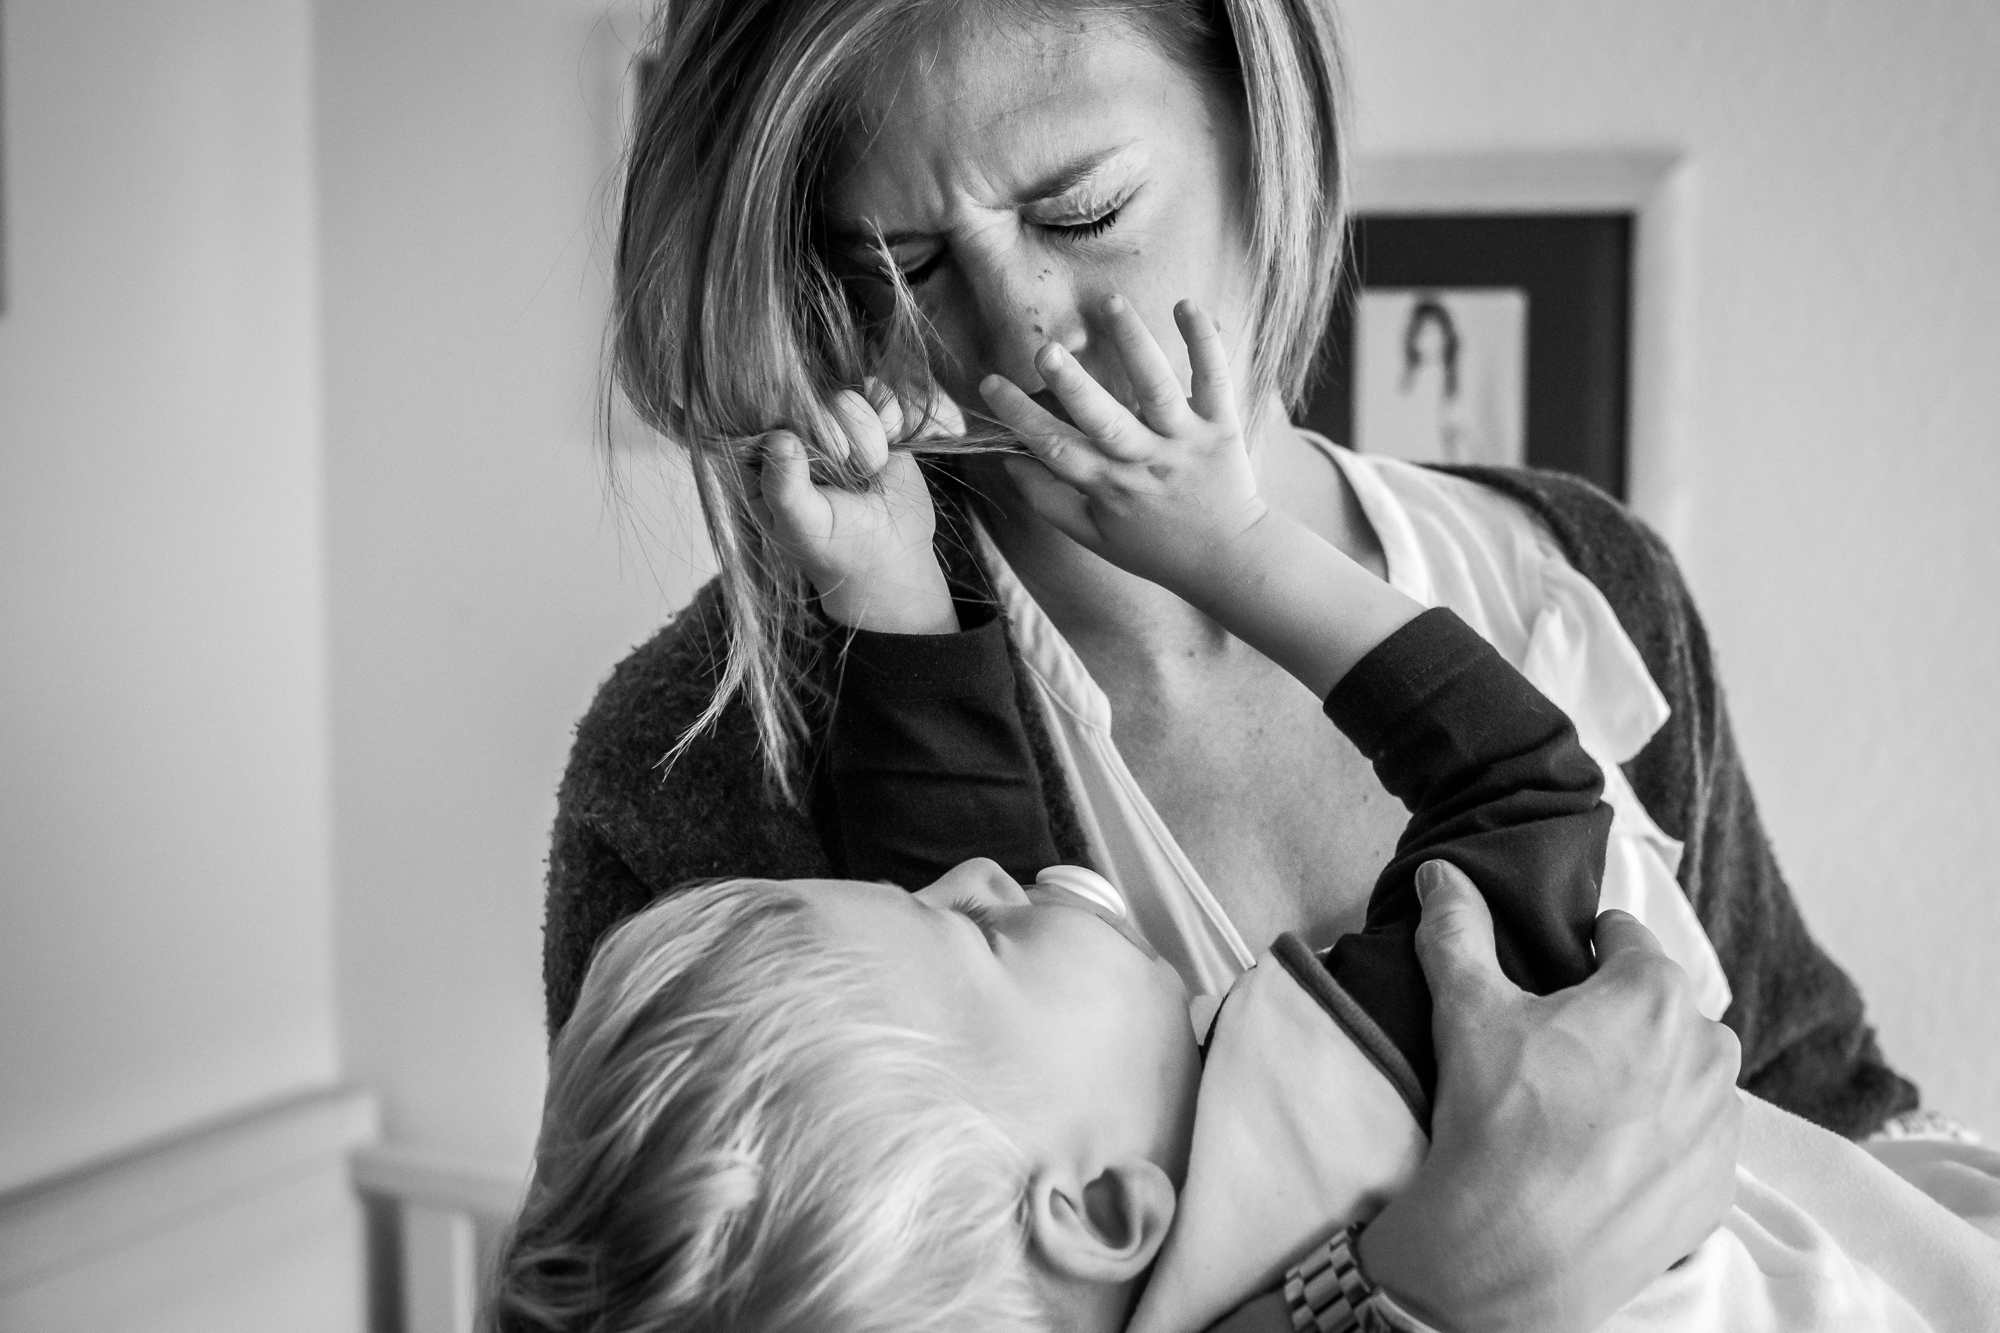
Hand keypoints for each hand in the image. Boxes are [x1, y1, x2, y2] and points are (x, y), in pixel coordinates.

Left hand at [753, 383, 955, 633]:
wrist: (891, 560)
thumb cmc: (835, 549)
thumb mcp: (801, 524)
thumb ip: (784, 484)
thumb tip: (779, 436)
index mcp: (766, 461)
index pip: (764, 418)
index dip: (789, 427)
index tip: (813, 459)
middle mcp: (797, 437)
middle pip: (808, 402)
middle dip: (835, 438)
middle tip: (847, 476)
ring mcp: (836, 427)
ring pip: (845, 398)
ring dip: (865, 436)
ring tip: (869, 472)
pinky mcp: (873, 423)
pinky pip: (878, 395)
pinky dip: (889, 418)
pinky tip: (891, 450)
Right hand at [977, 295, 1268, 606]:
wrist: (1228, 559)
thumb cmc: (1153, 546)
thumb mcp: (1092, 535)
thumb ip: (1047, 499)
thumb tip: (1008, 460)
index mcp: (1108, 486)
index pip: (1054, 447)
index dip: (1018, 416)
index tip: (989, 382)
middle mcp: (1144, 461)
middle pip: (1103, 420)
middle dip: (1073, 385)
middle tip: (1045, 351)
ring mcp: (1184, 441)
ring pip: (1157, 388)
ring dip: (1133, 343)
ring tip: (1110, 302)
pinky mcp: (1222, 426)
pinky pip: (1215, 379)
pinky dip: (1202, 341)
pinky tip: (1186, 305)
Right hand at [1359, 861, 1742, 1332]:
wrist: (1512, 1251)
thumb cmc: (1496, 1120)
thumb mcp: (1466, 1009)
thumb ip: (1457, 929)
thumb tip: (1441, 874)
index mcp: (1656, 993)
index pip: (1625, 939)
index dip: (1581, 955)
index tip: (1552, 987)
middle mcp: (1709, 1052)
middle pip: (1661, 1009)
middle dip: (1619, 1020)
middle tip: (1556, 1055)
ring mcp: (1721, 1127)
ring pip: (1684, 1076)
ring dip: (1646, 1080)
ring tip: (1580, 1112)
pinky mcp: (1718, 1189)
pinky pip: (1694, 1144)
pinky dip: (1659, 1145)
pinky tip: (1604, 1161)